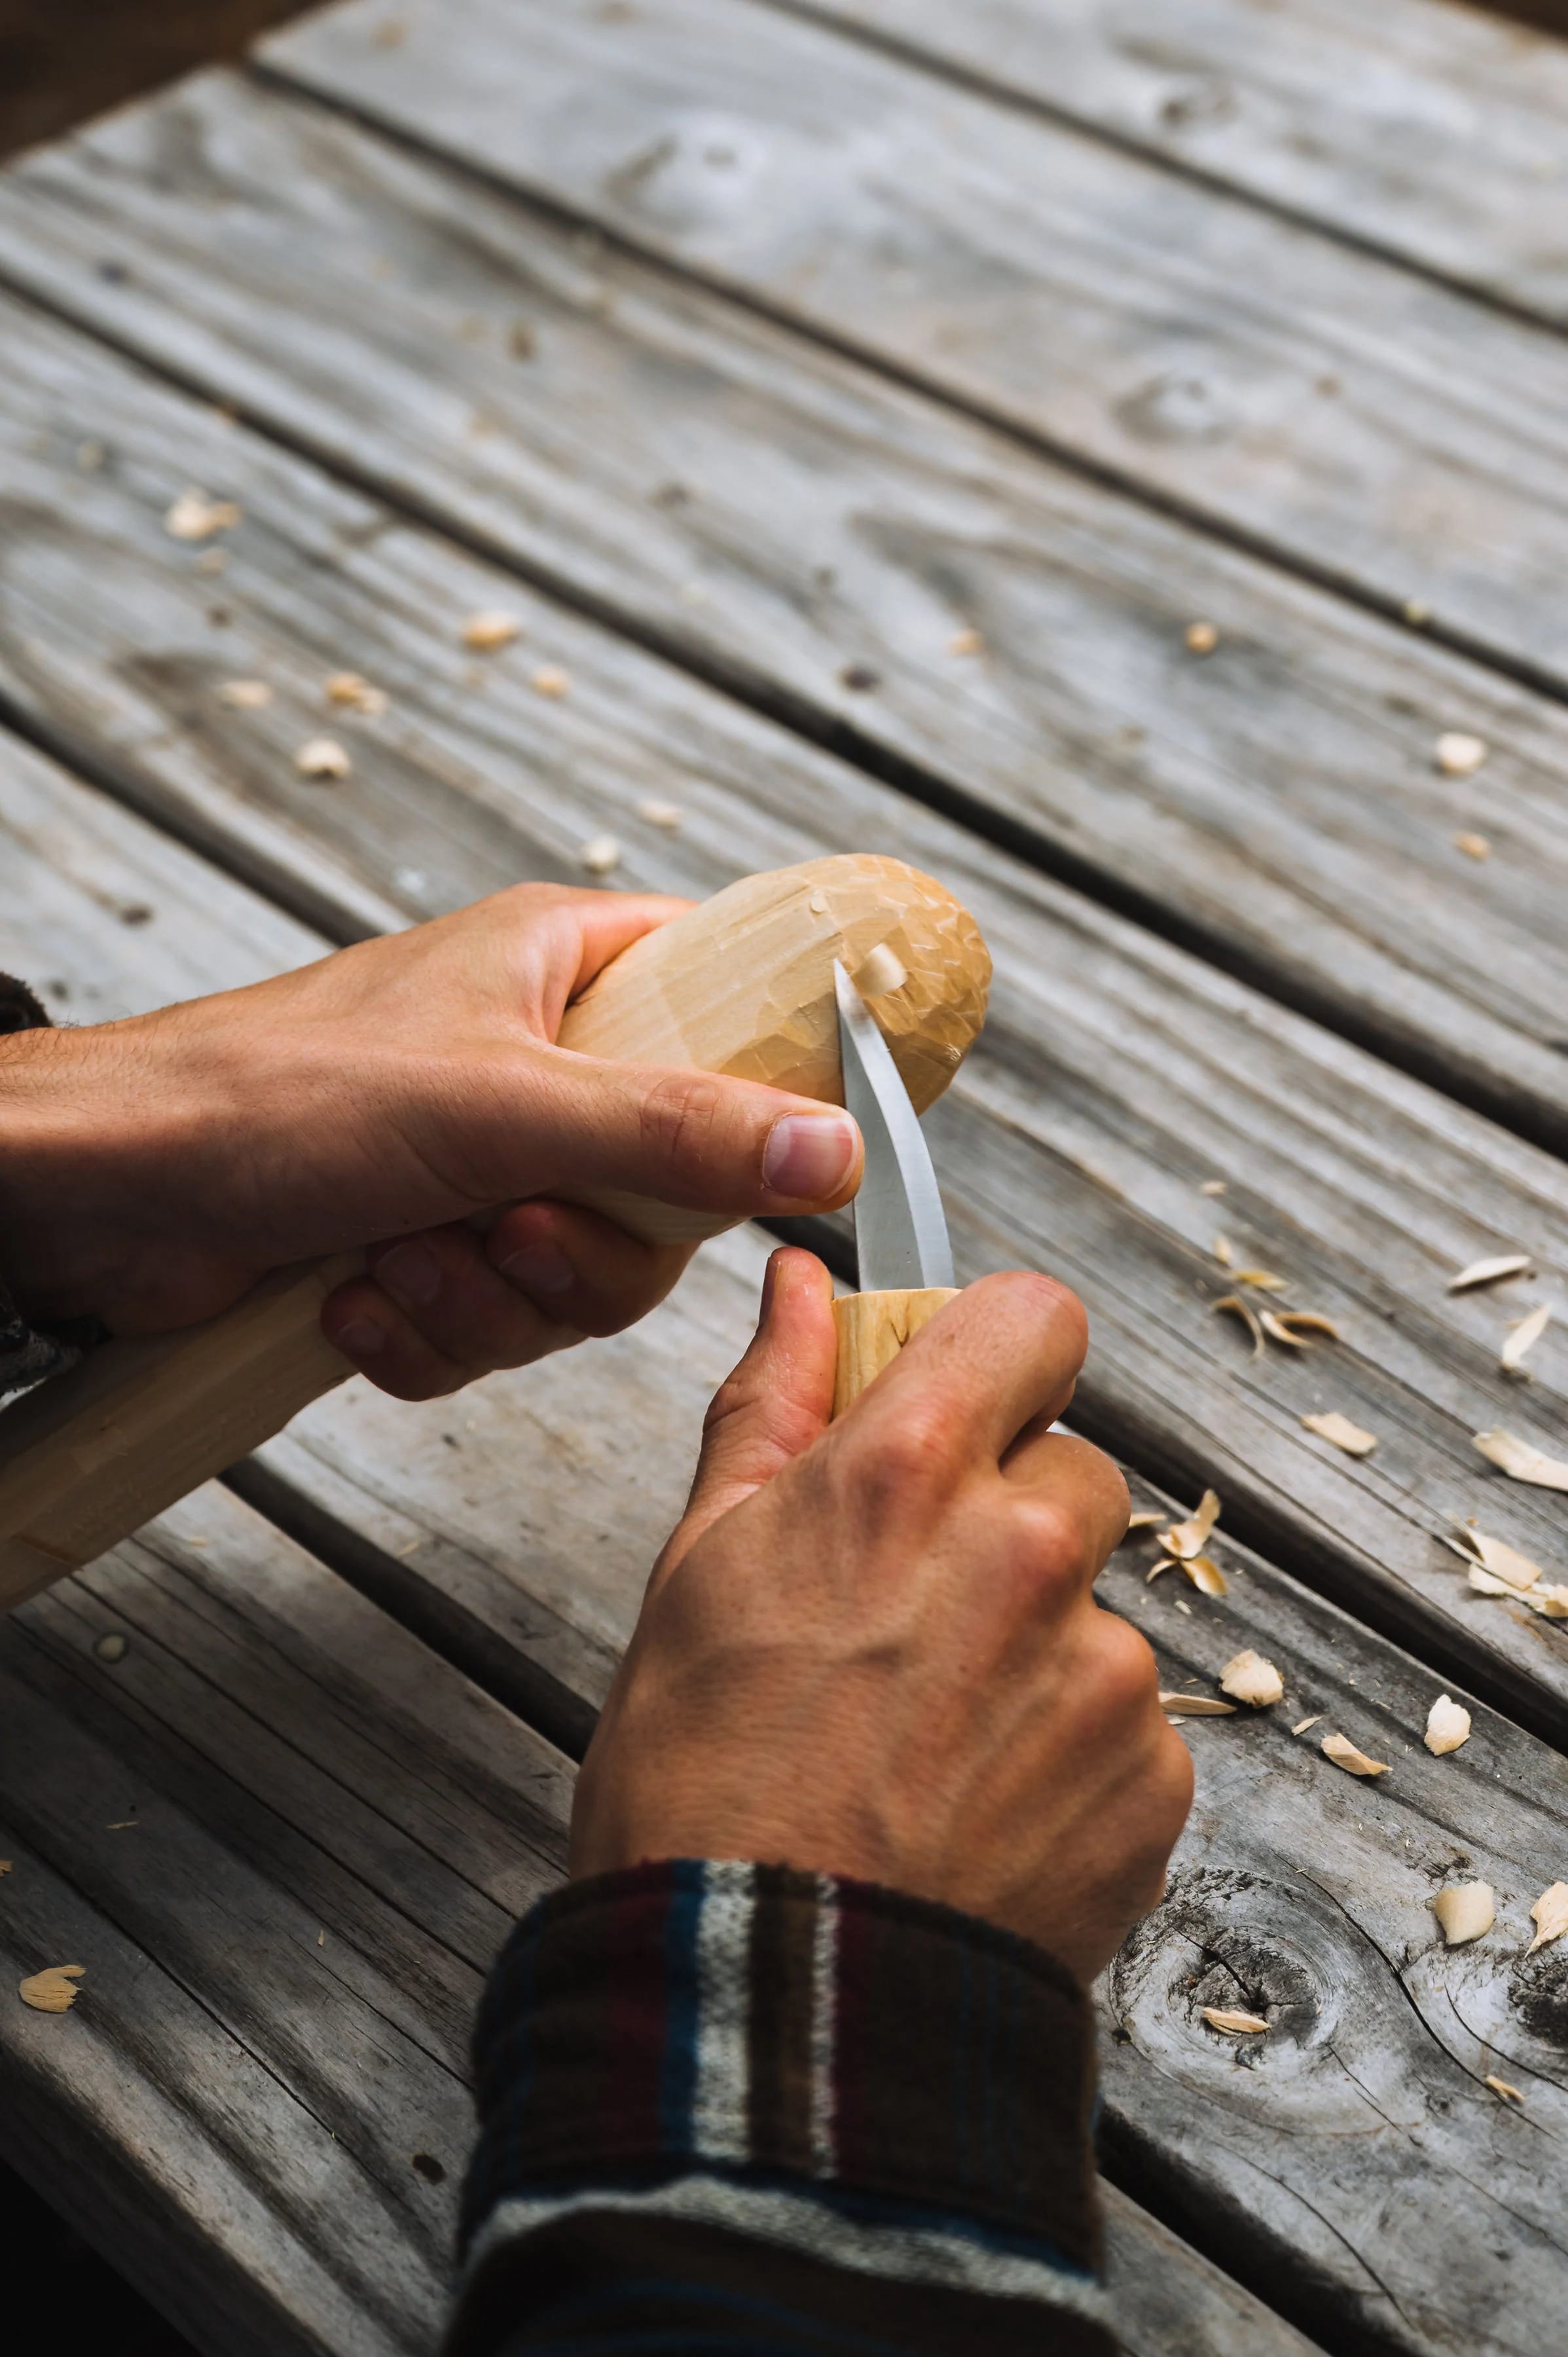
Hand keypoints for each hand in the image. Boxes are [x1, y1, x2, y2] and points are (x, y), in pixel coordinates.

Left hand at [0, 888, 860, 1398]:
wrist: (102, 1195)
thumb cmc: (270, 1095)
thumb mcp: (501, 1103)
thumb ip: (677, 1131)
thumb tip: (831, 1152)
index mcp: (559, 969)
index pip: (724, 990)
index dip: (764, 1072)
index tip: (773, 1148)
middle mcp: (530, 1062)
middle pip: (664, 1187)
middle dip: (583, 1246)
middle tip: (510, 1229)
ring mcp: (477, 1160)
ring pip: (577, 1271)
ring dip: (490, 1298)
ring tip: (405, 1261)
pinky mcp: (423, 1246)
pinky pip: (494, 1324)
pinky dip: (430, 1332)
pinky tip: (359, 1297)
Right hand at [572, 1251, 1192, 1981]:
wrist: (770, 2011)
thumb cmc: (701, 1787)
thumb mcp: (699, 1568)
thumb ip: (772, 1408)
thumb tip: (801, 1288)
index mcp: (905, 1474)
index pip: (1033, 1319)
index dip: (1001, 1357)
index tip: (969, 1409)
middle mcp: (1025, 1550)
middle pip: (1072, 1469)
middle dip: (1008, 1518)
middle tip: (915, 1620)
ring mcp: (1103, 1670)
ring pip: (1096, 1607)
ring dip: (1036, 1649)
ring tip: (929, 1746)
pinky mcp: (1154, 1779)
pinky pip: (1131, 1724)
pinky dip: (1070, 1755)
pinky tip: (979, 1811)